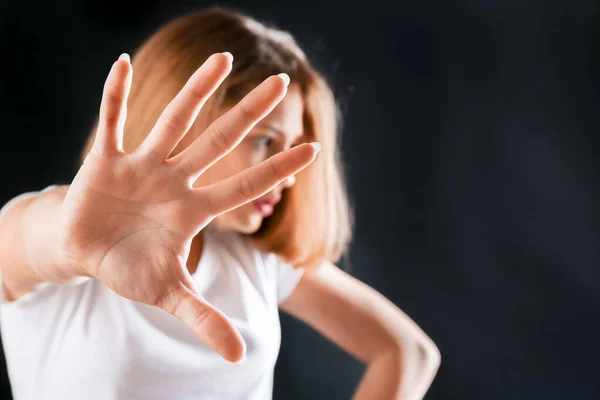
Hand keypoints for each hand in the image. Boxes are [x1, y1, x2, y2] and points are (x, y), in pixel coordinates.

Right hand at [56, 53, 318, 362]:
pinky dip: (114, 95)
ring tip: (222, 58)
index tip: (313, 148)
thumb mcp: (170, 294)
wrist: (86, 253)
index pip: (244, 185)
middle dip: (247, 115)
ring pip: (173, 121)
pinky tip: (122, 62)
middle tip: (280, 83)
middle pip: (217, 141)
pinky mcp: (104, 162)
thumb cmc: (131, 267)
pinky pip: (111, 122)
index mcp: (194, 209)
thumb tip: (240, 354)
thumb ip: (205, 317)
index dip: (276, 169)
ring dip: (196, 92)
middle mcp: (174, 181)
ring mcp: (142, 167)